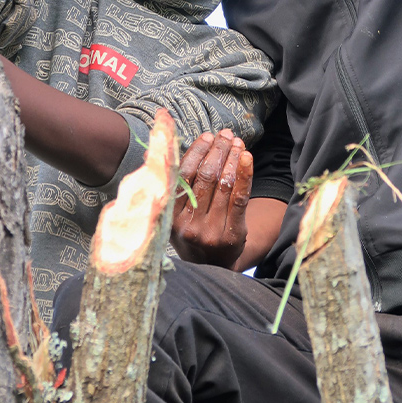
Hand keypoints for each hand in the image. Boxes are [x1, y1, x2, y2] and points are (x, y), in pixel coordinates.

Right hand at [170, 128, 251, 269]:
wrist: (211, 268)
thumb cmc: (189, 233)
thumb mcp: (171, 214)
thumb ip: (167, 186)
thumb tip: (154, 152)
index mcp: (168, 216)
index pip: (182, 175)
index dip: (196, 152)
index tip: (206, 136)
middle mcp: (188, 224)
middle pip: (204, 177)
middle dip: (216, 151)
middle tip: (225, 134)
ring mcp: (211, 231)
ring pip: (223, 185)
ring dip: (231, 158)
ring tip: (237, 142)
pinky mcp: (233, 234)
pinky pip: (240, 199)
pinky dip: (245, 175)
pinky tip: (247, 158)